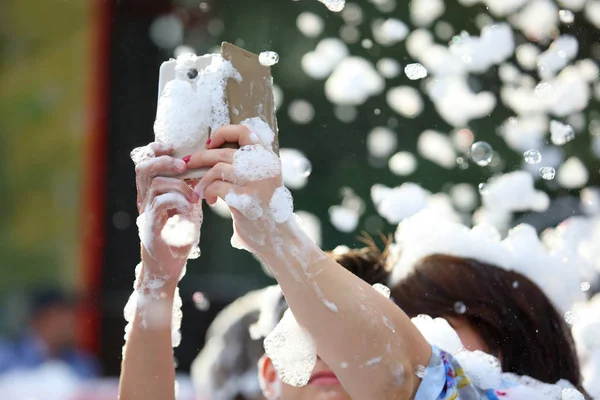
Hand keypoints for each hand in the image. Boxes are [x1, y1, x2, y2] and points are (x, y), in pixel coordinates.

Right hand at [133, 142, 201, 282]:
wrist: (168, 267)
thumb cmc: (178, 238)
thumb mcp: (186, 209)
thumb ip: (189, 191)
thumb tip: (203, 173)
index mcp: (150, 193)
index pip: (144, 163)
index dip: (155, 151)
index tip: (172, 148)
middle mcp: (144, 200)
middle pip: (143, 168)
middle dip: (164, 161)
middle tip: (182, 166)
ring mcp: (146, 213)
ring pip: (155, 184)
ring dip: (179, 185)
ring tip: (194, 196)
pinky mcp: (151, 226)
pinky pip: (162, 203)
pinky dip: (179, 200)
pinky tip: (190, 208)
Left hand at [187, 125, 290, 254]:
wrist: (280, 238)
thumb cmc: (265, 210)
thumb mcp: (262, 181)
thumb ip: (247, 166)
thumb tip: (213, 152)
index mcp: (269, 158)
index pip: (245, 131)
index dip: (223, 133)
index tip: (211, 144)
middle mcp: (265, 166)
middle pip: (223, 151)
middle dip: (200, 158)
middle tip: (188, 165)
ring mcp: (257, 183)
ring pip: (217, 168)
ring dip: (202, 179)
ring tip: (199, 189)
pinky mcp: (248, 200)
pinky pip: (217, 187)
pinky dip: (207, 192)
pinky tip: (209, 201)